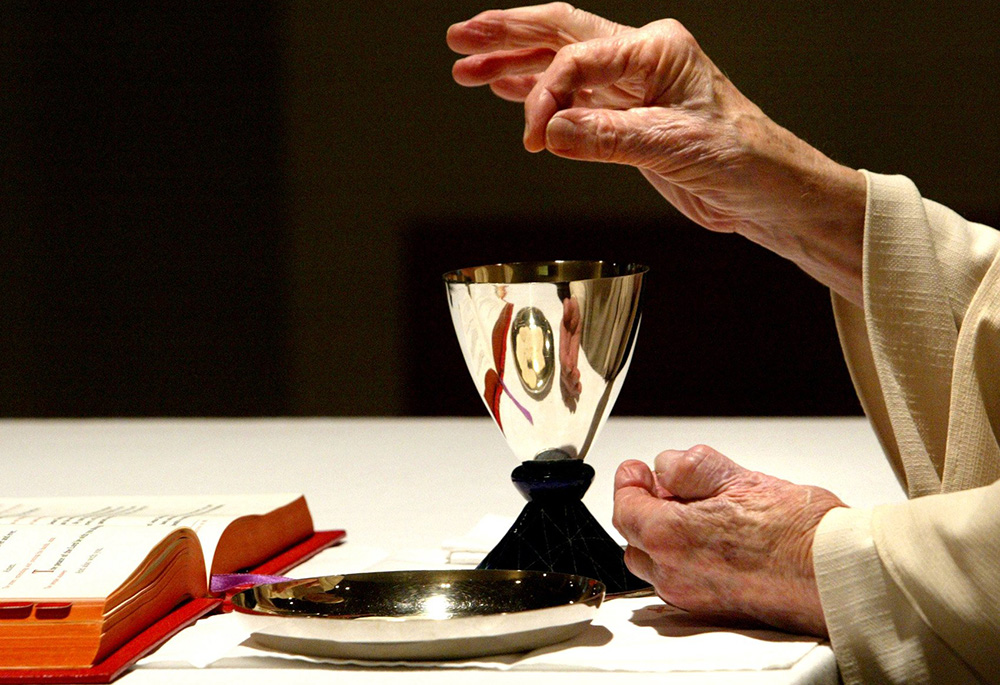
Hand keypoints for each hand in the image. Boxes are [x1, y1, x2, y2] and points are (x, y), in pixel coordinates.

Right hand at [447, 4, 865, 304]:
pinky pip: (572, 96)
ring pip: (560, 63)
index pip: (580, 59)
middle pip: (560, 34)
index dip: (546, 94)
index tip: (532, 137)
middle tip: (460, 39)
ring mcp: (632, 86)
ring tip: (467, 67)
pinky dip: (537, 93)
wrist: (765, 191)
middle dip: (507, 36)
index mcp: (657, 50)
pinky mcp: (627, 116)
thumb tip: (552, 130)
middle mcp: (641, 58)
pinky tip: (508, 90)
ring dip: (513, 65)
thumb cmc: (741, 159)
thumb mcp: (675, 146)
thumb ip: (611, 137)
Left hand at [612, 444, 845, 635]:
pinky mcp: (715, 610)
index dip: (629, 482)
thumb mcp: (736, 476)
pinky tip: (715, 539)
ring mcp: (694, 596)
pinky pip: (682, 582)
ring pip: (657, 564)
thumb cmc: (798, 531)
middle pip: (636, 539)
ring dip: (664, 537)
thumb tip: (664, 466)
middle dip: (645, 509)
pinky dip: (685, 559)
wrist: (839, 574)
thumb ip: (689, 468)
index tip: (639, 470)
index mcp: (671, 537)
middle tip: (668, 488)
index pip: (624, 508)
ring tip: (697, 512)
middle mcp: (675, 574)